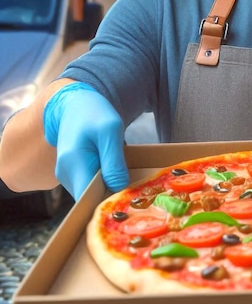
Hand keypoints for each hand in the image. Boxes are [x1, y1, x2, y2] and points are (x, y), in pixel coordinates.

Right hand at [43, 82, 128, 198]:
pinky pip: (91, 185)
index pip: (89, 197)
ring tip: (124, 172)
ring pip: (92, 192)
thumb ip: (113, 161)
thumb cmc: (95, 114)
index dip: (109, 199)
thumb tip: (118, 187)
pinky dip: (104, 180)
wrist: (76, 105)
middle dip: (112, 193)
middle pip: (91, 197)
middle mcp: (65, 175)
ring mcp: (67, 176)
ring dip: (109, 186)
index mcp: (72, 164)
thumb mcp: (111, 131)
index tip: (128, 192)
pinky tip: (115, 169)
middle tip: (133, 183)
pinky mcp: (72, 174)